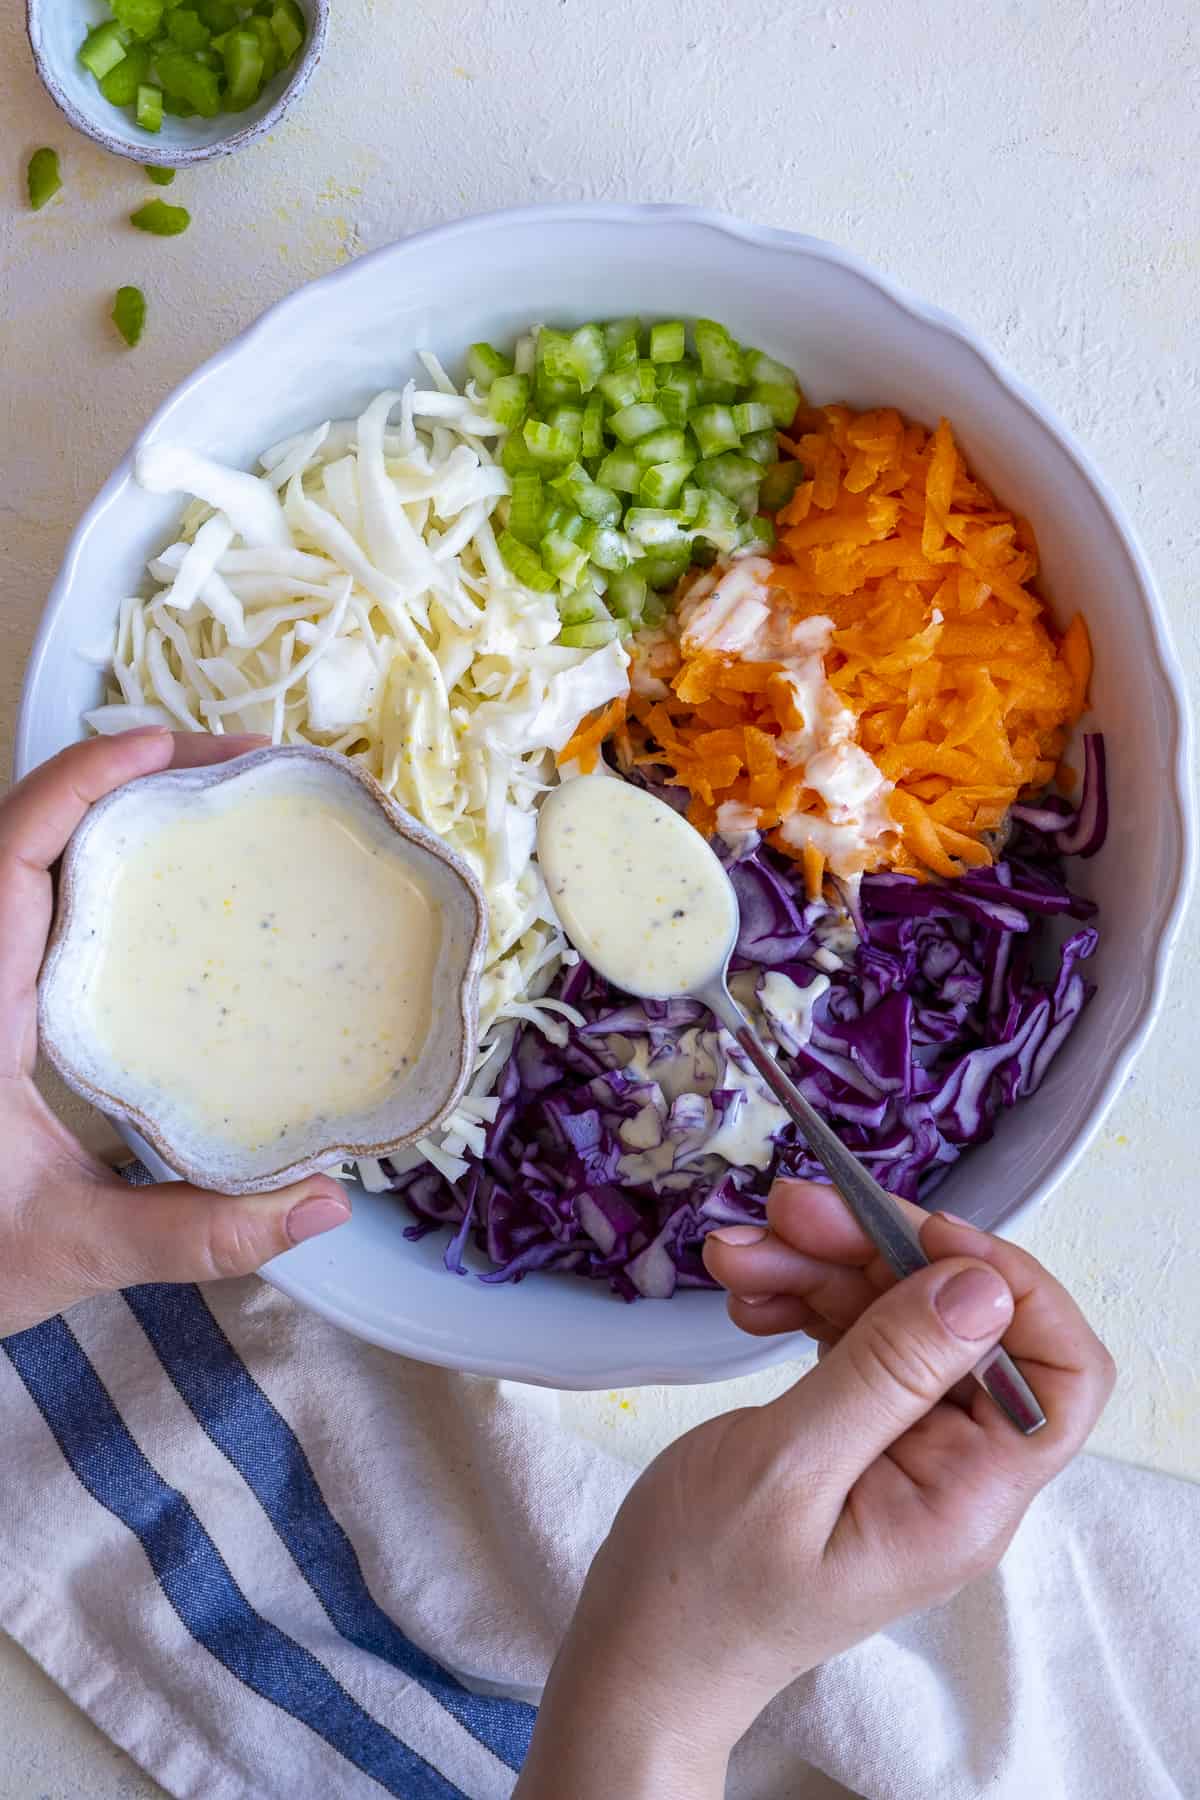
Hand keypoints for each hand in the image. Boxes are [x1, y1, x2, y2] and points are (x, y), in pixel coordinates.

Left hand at [0, 728, 349, 1338]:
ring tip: (212, 806)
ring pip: (28, 858)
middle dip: (126, 777)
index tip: (171, 745)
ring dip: (111, 814)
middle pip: (28, 828)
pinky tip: (165, 891)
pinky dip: (97, 866)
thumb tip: (322, 1204)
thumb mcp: (68, 1250)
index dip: (86, 780)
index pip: (14, 851)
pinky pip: (35, 903)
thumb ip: (193, 1233)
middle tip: (235, 770)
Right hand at [516, 1179, 1113, 1798]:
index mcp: (965, 1497)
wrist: (637, 1649)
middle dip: (878, 1251)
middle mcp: (951, 1470)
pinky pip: (852, 1338)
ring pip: (896, 1317)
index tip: (924, 1233)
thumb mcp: (790, 1465)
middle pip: (961, 1322)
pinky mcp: (855, 1433)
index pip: (1059, 1374)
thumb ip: (888, 1371)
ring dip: (821, 1267)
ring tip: (737, 1252)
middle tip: (789, 1211)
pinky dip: (801, 1300)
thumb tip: (982, 1285)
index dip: (1010, 1285)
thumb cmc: (701, 1587)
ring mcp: (902, 1449)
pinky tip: (747, 1293)